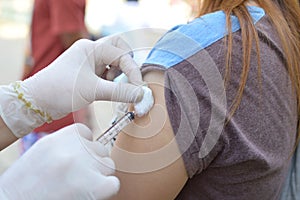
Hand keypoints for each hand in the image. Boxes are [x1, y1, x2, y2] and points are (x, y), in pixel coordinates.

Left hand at [0, 36, 145, 136]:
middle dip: (126, 66)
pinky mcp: (87, 74)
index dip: (133, 71)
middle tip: (127, 80)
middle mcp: (90, 52)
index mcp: (91, 48)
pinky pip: (106, 73)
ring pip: (113, 63)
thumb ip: (120, 92)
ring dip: (118, 75)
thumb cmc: (60, 90)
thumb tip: (141, 95)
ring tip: (110, 88)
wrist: (37, 102)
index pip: (122, 54)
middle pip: (119, 50)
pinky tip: (105, 91)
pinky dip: (111, 82)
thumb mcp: (93, 90)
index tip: (139, 89)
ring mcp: (88, 62)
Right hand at [0, 123, 119, 199]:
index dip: (84, 147)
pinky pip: (113, 183)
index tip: (76, 159)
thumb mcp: (42, 152)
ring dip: (99, 175)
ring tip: (81, 185)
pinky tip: (91, 194)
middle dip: (92, 162)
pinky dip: (106, 190)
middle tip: (77, 176)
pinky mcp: (94, 187)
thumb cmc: (26, 183)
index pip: (86, 133)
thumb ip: (65, 144)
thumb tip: (88, 143)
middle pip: (99, 149)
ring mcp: (84, 166)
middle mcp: (73, 149)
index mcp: (59, 137)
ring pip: (108, 164)